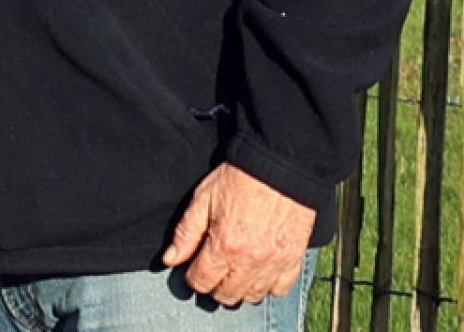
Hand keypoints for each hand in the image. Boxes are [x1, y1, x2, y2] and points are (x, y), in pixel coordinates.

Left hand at [162, 163, 315, 304]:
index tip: (192, 269)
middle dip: (214, 286)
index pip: (201, 281)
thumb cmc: (240, 178)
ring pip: (253, 296)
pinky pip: (281, 289)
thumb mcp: (202, 199)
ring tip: (233, 273)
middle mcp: (250, 261)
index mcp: (223, 245)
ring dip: (240, 289)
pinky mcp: (294, 259)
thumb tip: (169, 259)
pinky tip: (258, 273)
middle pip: (227, 295)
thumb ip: (185, 233)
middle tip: (212, 271)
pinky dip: (268, 286)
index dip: (192, 277)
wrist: (279, 167)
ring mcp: (274, 263)